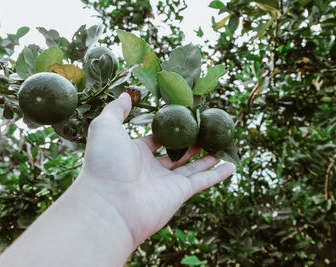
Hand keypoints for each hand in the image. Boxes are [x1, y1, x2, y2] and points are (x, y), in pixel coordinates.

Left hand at [80, 93, 235, 247]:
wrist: (109, 204)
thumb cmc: (105, 163)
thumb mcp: (105, 127)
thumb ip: (116, 110)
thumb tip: (124, 95)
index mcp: (136, 153)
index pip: (157, 139)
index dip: (170, 128)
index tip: (184, 117)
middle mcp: (152, 168)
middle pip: (177, 153)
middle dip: (192, 142)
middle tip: (207, 128)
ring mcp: (167, 182)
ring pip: (192, 167)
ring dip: (207, 156)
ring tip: (220, 143)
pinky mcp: (180, 193)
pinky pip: (203, 182)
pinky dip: (218, 175)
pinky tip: (231, 166)